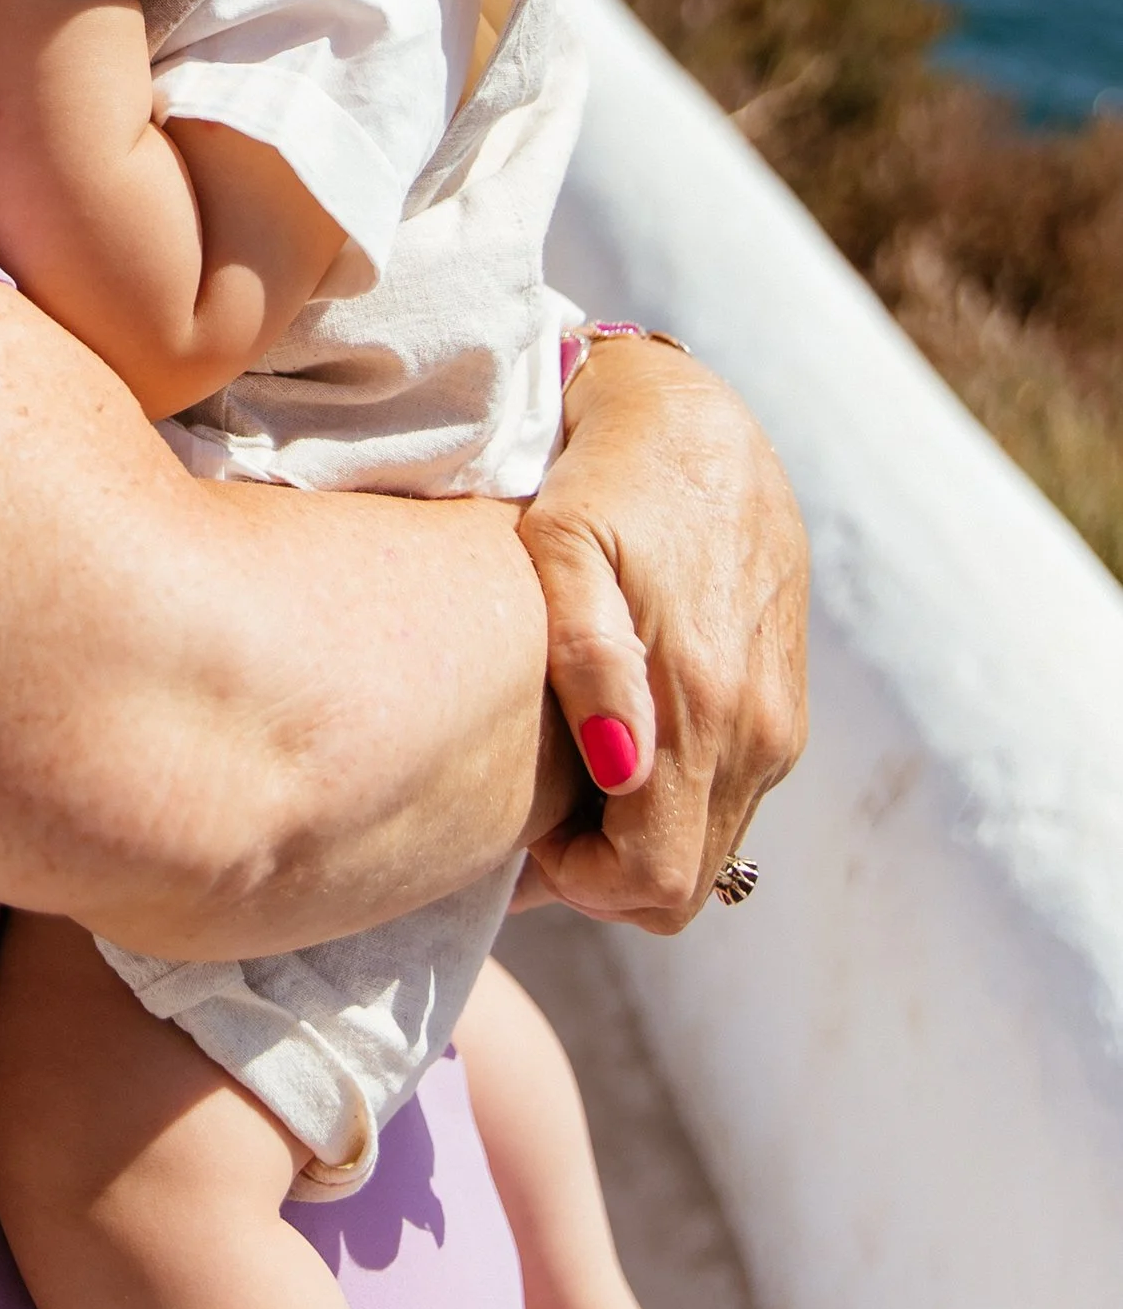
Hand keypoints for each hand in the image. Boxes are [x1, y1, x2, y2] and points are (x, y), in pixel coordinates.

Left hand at [518, 337, 808, 932]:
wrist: (699, 421)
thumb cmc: (605, 480)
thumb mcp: (565, 545)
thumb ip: (590, 657)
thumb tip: (621, 773)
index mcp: (703, 705)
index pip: (653, 882)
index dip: (578, 886)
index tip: (524, 835)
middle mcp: (757, 729)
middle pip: (683, 888)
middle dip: (604, 879)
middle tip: (534, 817)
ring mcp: (779, 721)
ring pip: (709, 851)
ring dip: (637, 841)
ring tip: (565, 776)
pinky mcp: (783, 705)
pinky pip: (729, 802)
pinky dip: (672, 804)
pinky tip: (614, 744)